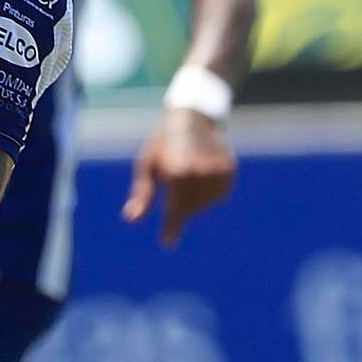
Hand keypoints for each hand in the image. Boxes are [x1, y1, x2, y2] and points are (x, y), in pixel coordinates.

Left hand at [122, 106, 234, 246]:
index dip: (172, 227)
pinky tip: (200, 176)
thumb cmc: (162, 143)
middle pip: (190, 208)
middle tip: (171, 184)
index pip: (176, 208)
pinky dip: (207, 194)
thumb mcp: (147, 165)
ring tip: (186, 176)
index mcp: (178, 170)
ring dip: (193, 201)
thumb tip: (131, 219)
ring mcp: (218, 171)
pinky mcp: (229, 170)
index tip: (168, 243)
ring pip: (204, 203)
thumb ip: (142, 195)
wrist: (193, 117)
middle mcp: (201, 171)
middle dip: (178, 207)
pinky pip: (217, 196)